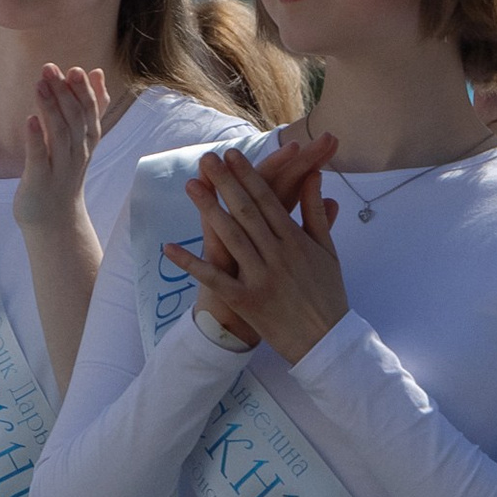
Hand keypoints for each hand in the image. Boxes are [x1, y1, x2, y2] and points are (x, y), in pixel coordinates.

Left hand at [14, 64, 105, 237]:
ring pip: (59, 134)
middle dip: (64, 92)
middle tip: (50, 68)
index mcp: (85, 140)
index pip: (89, 111)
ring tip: (39, 85)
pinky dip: (36, 138)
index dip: (82, 90)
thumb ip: (90, 106)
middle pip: (74, 119)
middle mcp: (77, 152)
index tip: (74, 69)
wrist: (55, 219)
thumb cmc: (63, 171)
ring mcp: (59, 167)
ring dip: (50, 108)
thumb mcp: (81, 138)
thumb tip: (96, 71)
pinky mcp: (40, 180)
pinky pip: (39, 157)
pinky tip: (29, 119)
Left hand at [165, 143, 348, 361]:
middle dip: (225, 182)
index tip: (232, 154)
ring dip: (209, 210)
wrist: (327, 342)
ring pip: (231, 237)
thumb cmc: (327, 293)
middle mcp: (277, 255)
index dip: (248, 176)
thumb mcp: (327, 251)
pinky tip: (169, 247)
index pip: (268, 200)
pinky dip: (191, 263)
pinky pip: (214, 279)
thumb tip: (314, 176)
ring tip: (190, 185)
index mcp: (296, 240)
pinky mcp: (246, 301)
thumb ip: (317, 212)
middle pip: (246, 212)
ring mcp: (260, 278)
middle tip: (206, 158)